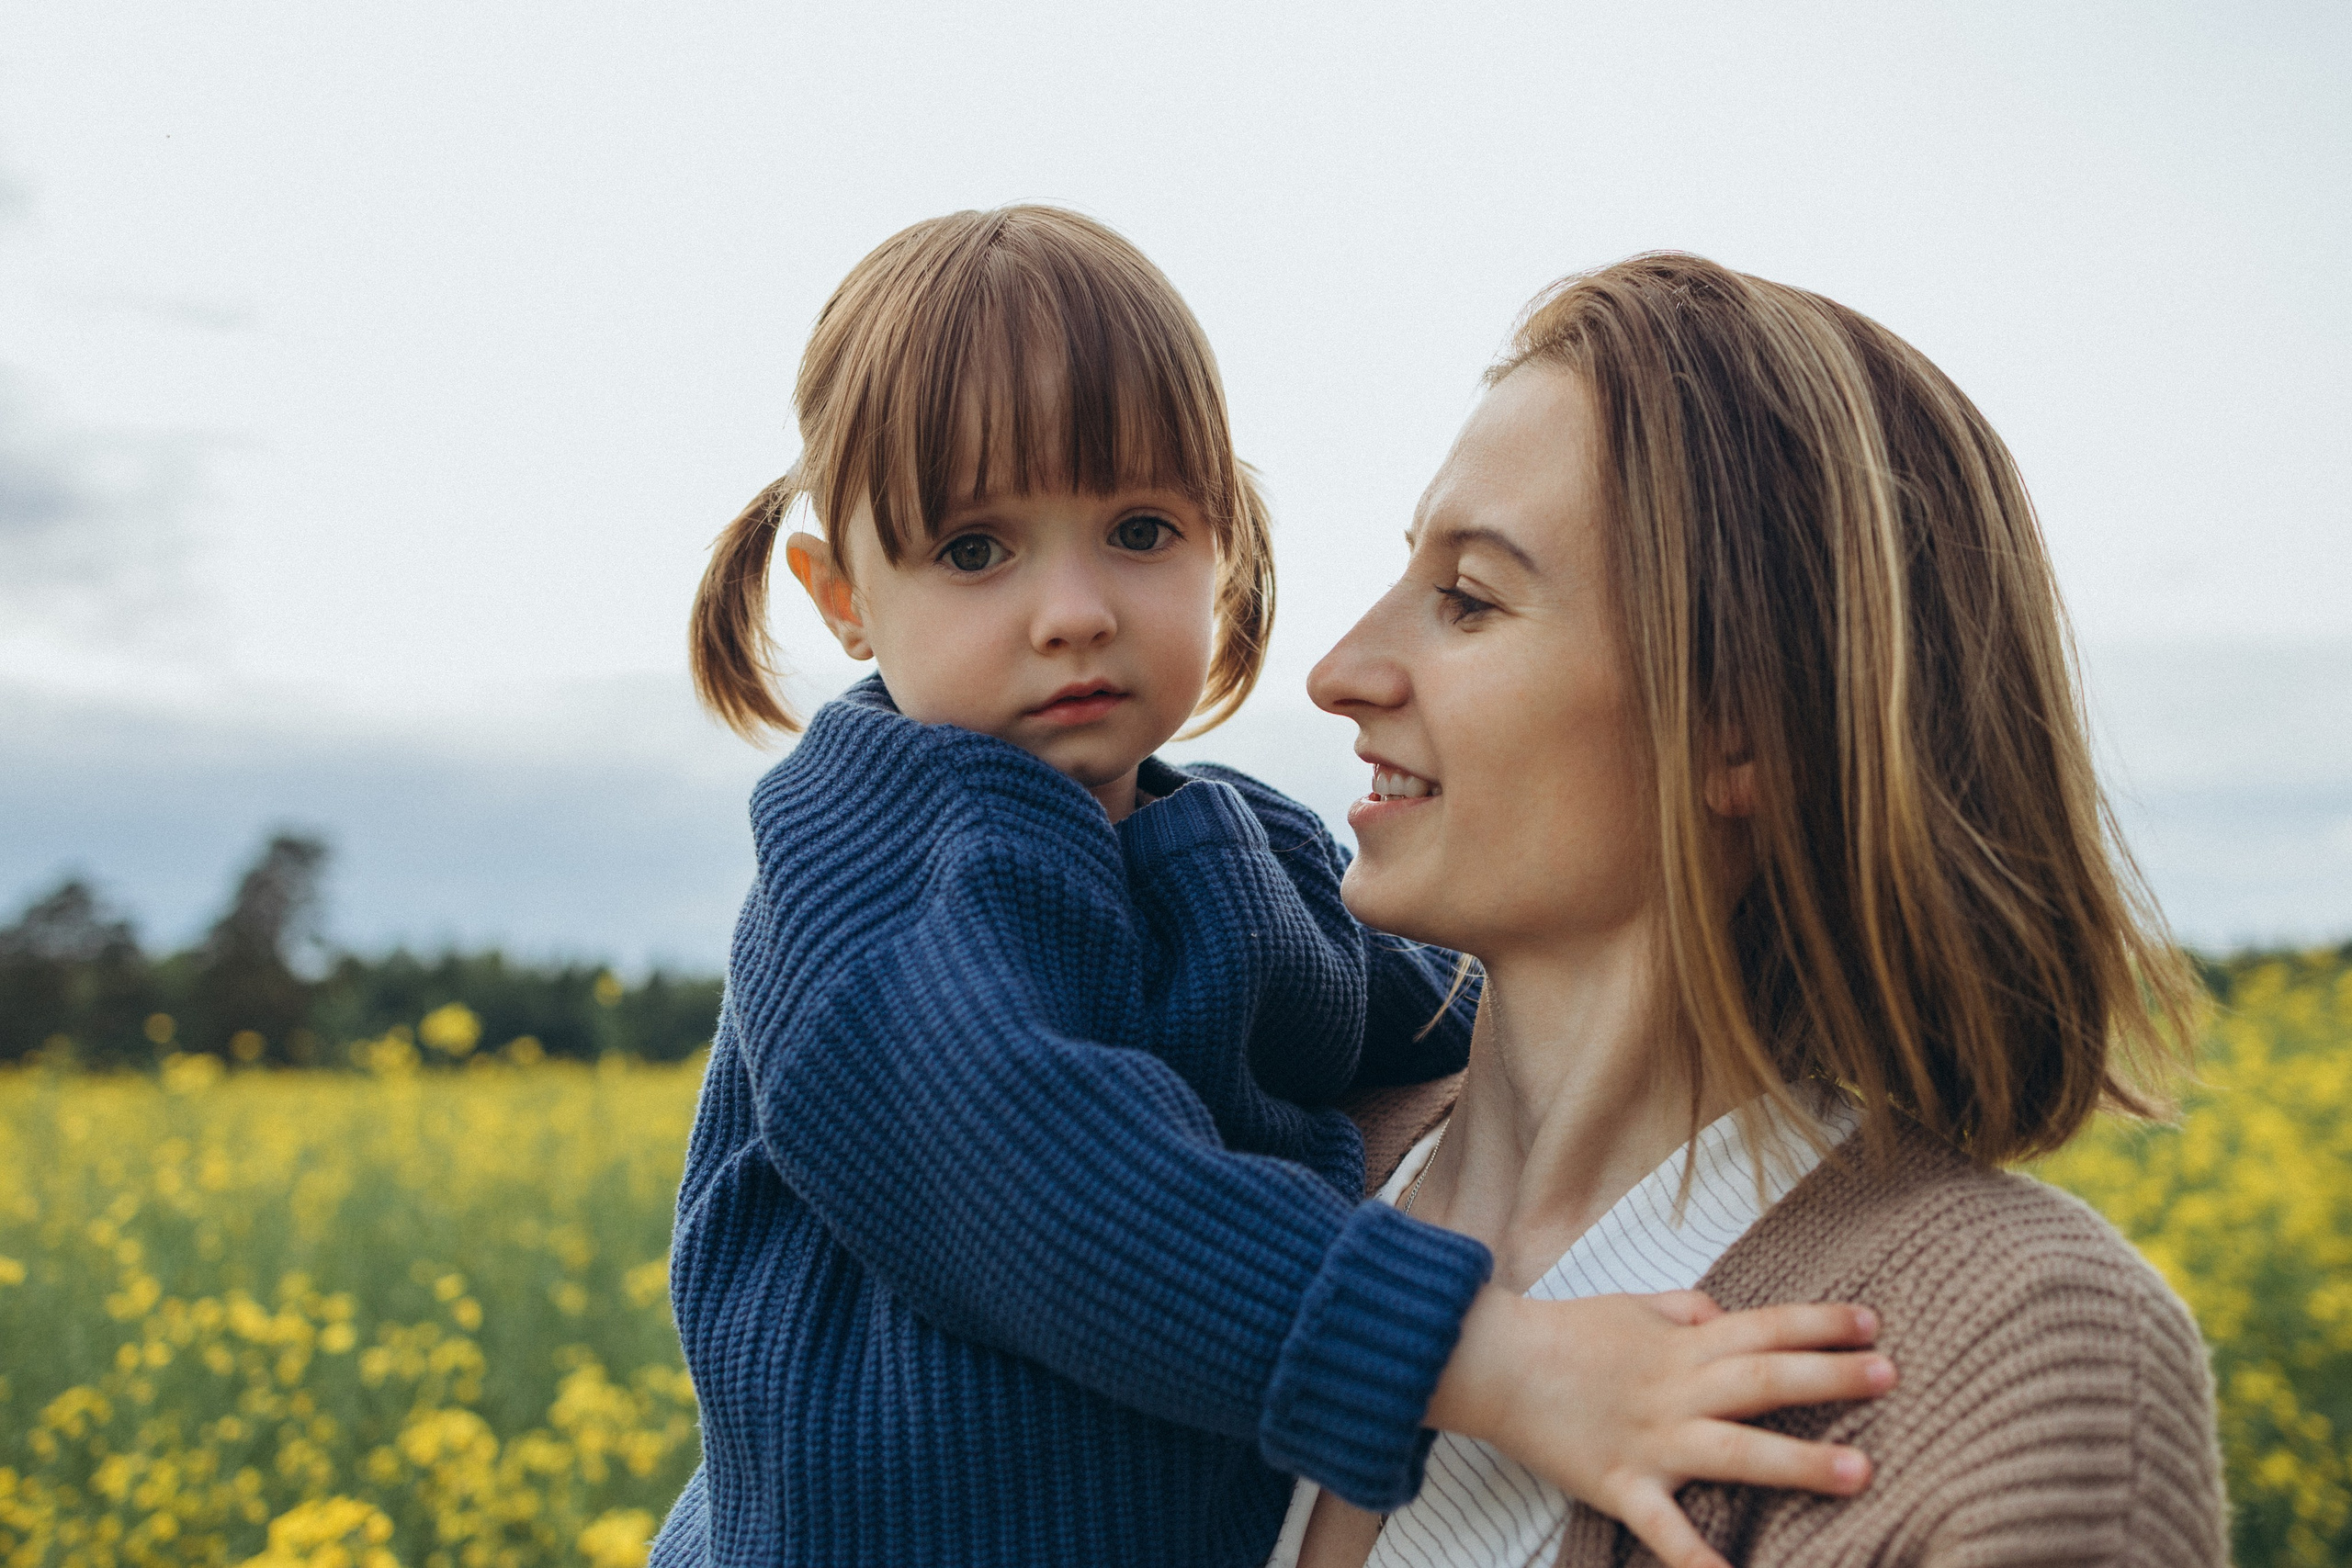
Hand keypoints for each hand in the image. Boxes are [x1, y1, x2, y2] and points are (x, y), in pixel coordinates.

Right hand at [1426, 1286, 1892, 1567]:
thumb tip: (1729, 1314)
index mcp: (1680, 1345)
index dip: (1819, 1324)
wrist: (1491, 1363)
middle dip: (1830, 1379)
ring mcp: (1651, 1441)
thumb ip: (1686, 1309)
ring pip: (1734, 1451)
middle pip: (1762, 1380)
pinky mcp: (1621, 1486)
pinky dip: (1698, 1560)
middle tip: (1890, 1375)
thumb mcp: (1631, 1305)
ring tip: (1860, 1471)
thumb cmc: (1563, 1333)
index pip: (1763, 1327)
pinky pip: (1665, 1531)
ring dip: (1798, 1462)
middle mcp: (1675, 1390)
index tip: (1872, 1323)